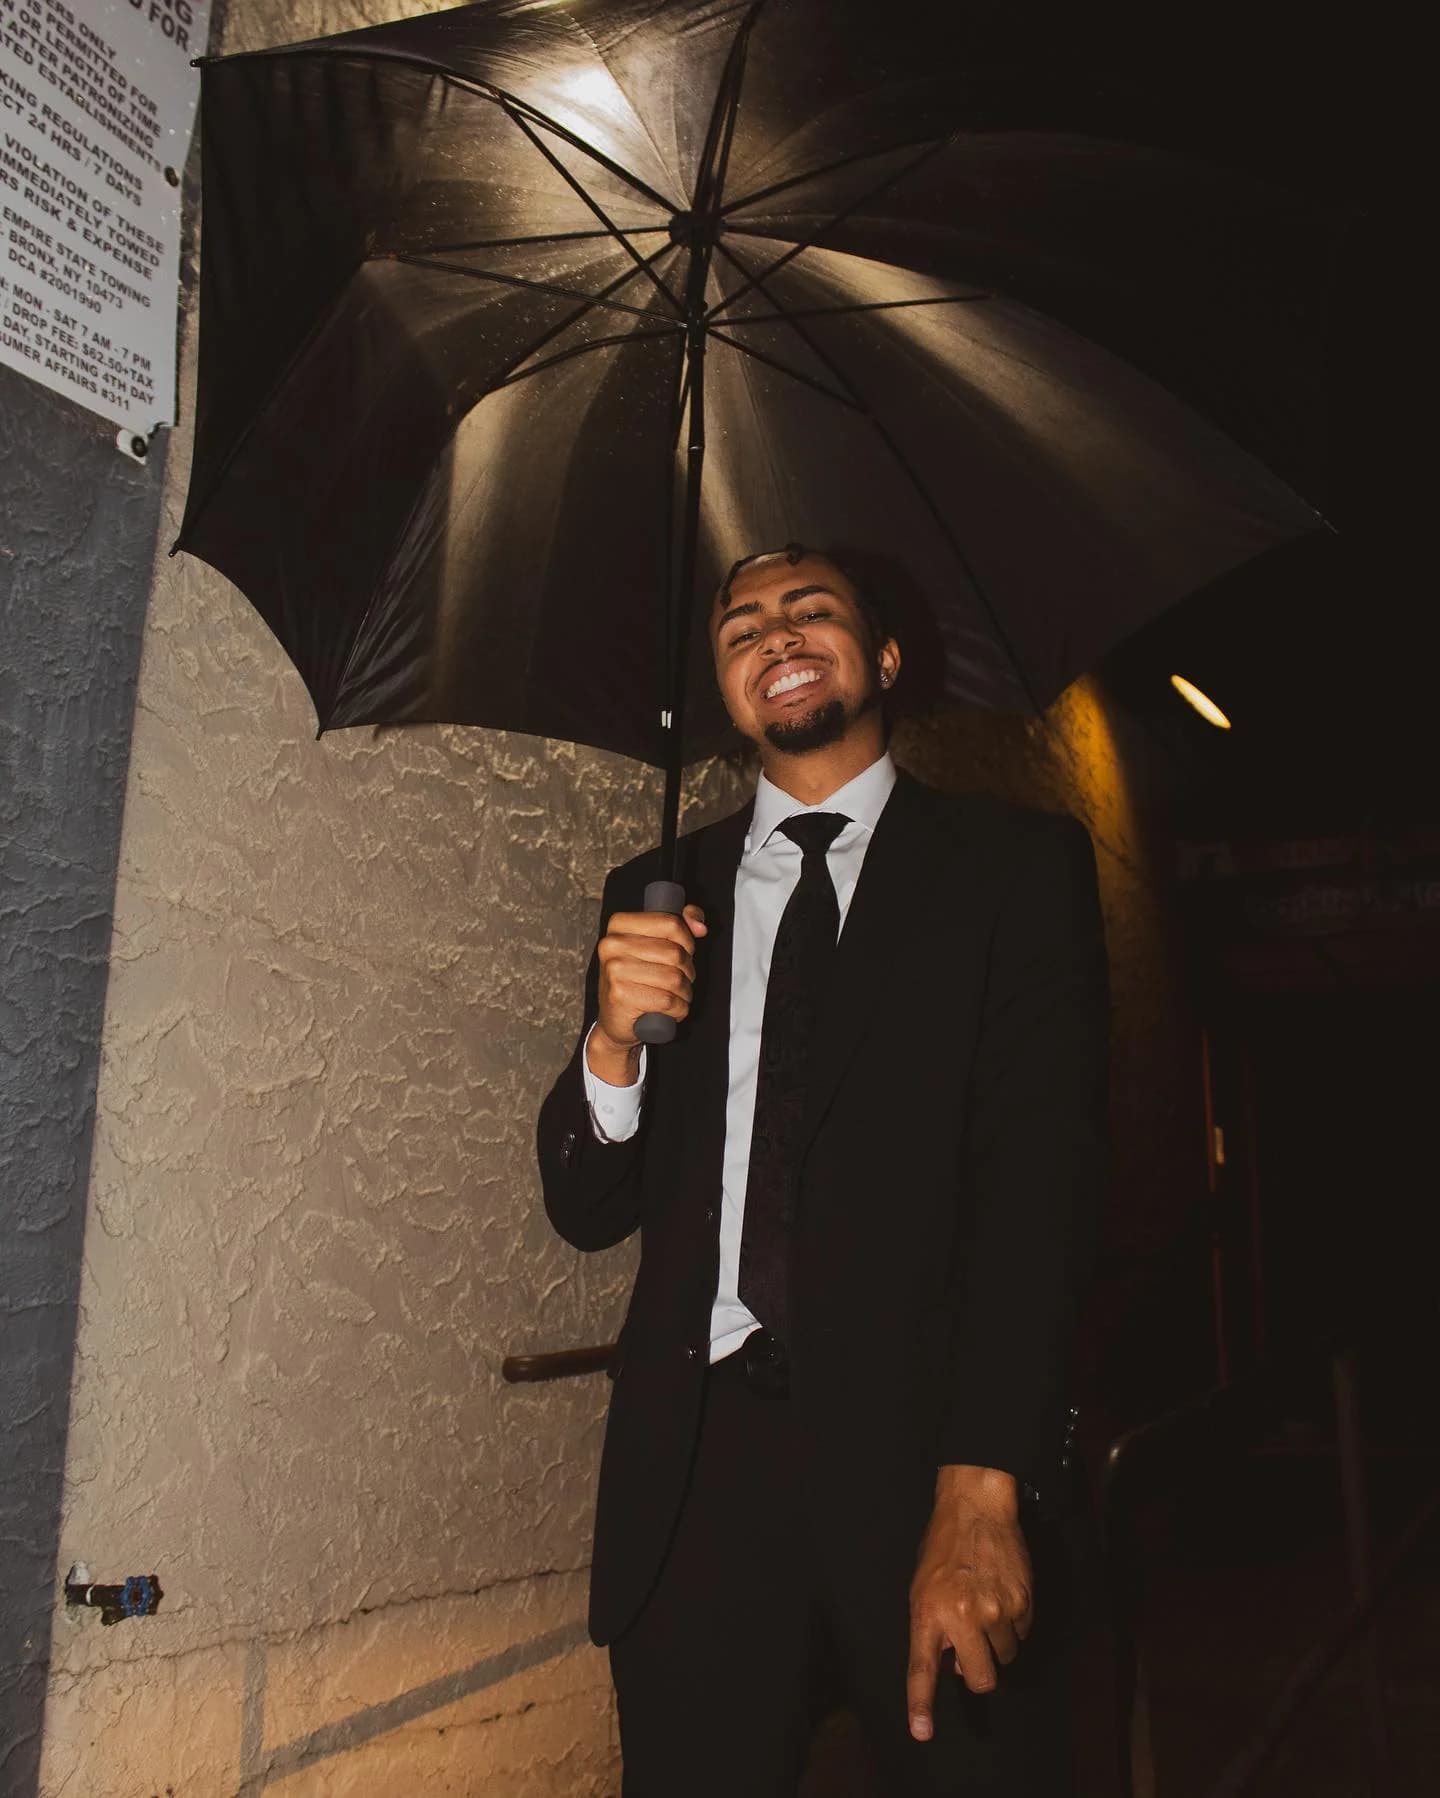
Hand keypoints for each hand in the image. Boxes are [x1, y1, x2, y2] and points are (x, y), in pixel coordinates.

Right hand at [589, 903, 707, 1079]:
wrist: (614, 1018)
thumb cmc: (637, 980)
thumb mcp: (654, 945)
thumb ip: (679, 925)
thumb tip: (699, 926)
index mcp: (619, 925)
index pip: (671, 923)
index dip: (687, 941)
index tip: (684, 953)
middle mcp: (612, 945)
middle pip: (675, 953)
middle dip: (688, 971)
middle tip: (680, 979)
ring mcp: (614, 970)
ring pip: (674, 978)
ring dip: (685, 992)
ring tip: (677, 995)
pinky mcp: (620, 996)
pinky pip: (667, 1001)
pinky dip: (678, 1009)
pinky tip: (671, 1010)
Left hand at [907, 1466, 1032, 1739]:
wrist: (976, 1509)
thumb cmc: (943, 1549)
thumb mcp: (923, 1589)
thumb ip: (934, 1630)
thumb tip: (957, 1666)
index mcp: (929, 1612)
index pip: (922, 1668)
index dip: (922, 1704)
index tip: (922, 1732)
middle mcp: (963, 1616)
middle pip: (980, 1679)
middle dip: (977, 1670)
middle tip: (971, 1645)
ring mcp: (996, 1610)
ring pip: (1005, 1657)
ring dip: (996, 1641)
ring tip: (985, 1604)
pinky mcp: (1023, 1602)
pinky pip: (1022, 1635)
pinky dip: (1014, 1623)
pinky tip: (1002, 1593)